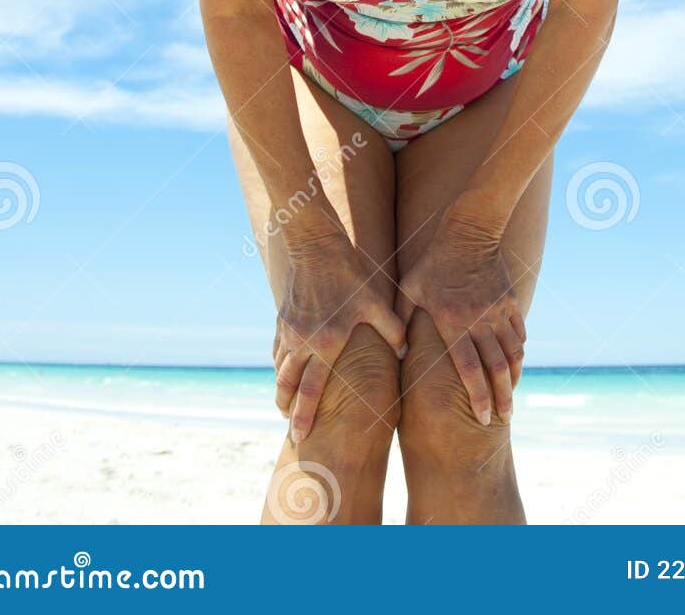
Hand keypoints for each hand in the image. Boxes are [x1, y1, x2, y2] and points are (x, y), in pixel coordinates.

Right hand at [274, 230, 406, 443]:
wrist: (316, 246)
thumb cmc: (349, 274)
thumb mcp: (375, 301)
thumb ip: (392, 329)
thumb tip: (406, 352)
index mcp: (326, 343)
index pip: (311, 389)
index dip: (304, 415)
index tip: (299, 437)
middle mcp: (303, 341)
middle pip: (288, 385)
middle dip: (287, 410)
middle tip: (291, 432)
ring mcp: (289, 331)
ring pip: (280, 369)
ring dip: (282, 390)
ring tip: (284, 406)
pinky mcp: (283, 319)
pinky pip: (278, 350)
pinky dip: (280, 365)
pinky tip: (284, 372)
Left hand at [398, 210, 526, 426]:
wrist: (469, 230)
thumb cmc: (433, 261)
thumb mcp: (411, 287)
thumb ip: (402, 321)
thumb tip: (397, 355)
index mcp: (453, 321)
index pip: (469, 368)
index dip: (478, 397)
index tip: (482, 418)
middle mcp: (479, 320)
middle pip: (497, 368)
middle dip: (502, 397)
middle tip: (504, 418)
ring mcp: (498, 310)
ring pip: (513, 353)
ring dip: (514, 379)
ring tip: (511, 398)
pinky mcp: (510, 301)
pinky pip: (519, 333)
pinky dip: (519, 352)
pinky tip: (515, 364)